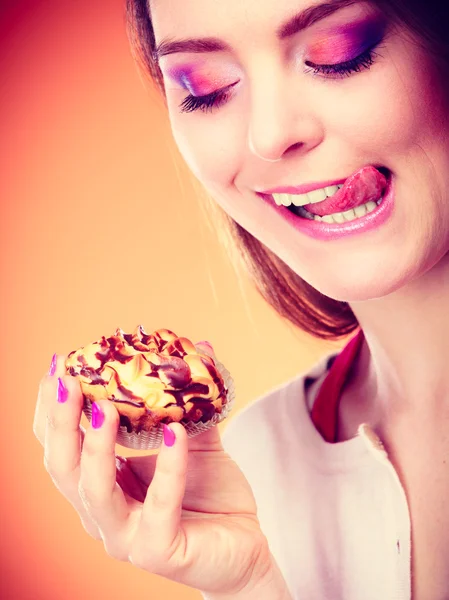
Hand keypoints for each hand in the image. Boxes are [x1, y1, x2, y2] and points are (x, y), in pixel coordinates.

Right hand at [33, 353, 271, 595]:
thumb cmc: (210, 494)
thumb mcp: (194, 440)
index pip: (61, 447)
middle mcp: (102, 513)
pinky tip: (176, 435)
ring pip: (94, 490)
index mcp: (101, 484)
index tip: (58, 366)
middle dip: (61, 421)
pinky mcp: (158, 551)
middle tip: (67, 380)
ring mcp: (125, 536)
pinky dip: (167, 468)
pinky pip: (159, 507)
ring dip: (95, 445)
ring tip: (105, 407)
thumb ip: (189, 400)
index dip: (52, 408)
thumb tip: (200, 345)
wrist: (243, 546)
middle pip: (64, 467)